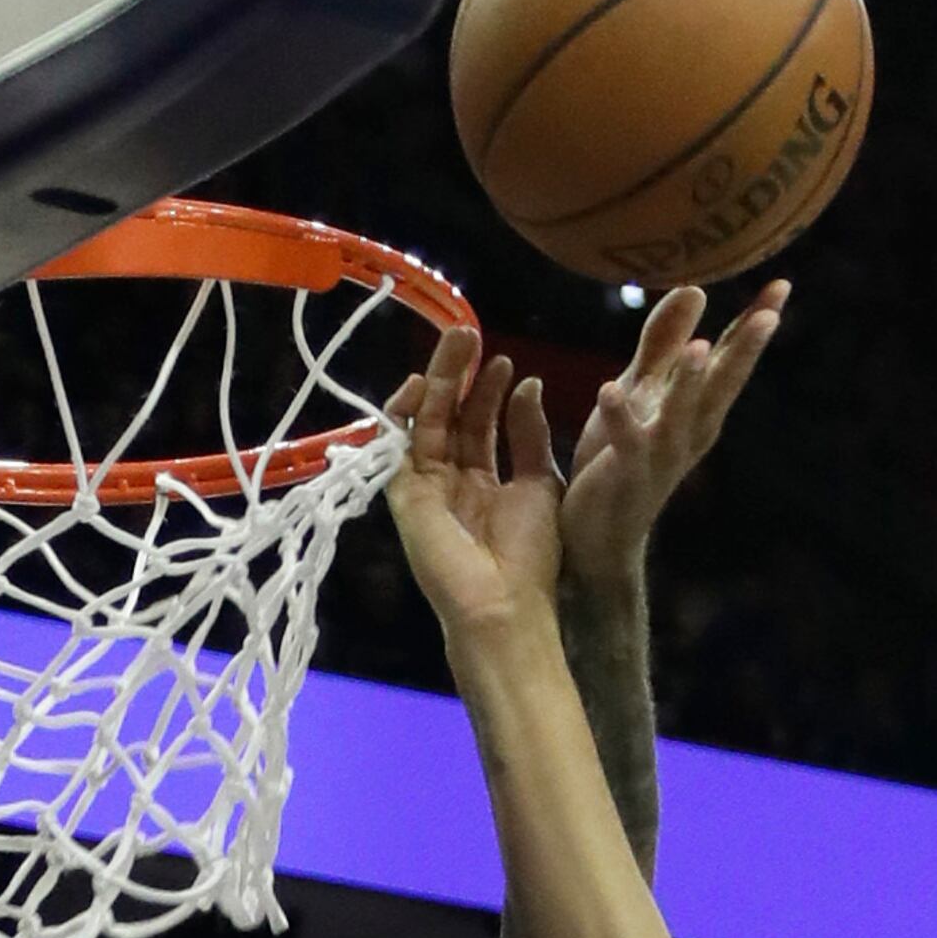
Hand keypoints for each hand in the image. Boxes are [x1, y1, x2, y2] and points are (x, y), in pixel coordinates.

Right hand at [385, 330, 562, 643]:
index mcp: (483, 483)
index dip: (487, 391)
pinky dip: (403, 412)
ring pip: (424, 421)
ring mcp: (425, 487)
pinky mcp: (404, 494)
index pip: (478, 424)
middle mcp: (451, 481)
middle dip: (458, 374)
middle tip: (468, 334)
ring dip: (437, 380)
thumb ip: (531, 436)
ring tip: (456, 342)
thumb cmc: (531, 556)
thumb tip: (529, 385)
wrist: (505, 603)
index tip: (503, 362)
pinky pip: (395, 445)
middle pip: (448, 415)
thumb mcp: (540, 483)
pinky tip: (420, 384)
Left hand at [556, 278, 786, 590]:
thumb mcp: (643, 392)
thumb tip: (695, 289)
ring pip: (681, 416)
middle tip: (771, 313)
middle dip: (745, 351)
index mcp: (697, 411)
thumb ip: (663, 344)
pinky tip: (609, 389)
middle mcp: (689, 433)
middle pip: (722, 386)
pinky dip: (618, 419)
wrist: (598, 539)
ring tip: (701, 348)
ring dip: (691, 384)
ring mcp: (661, 457)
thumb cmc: (620, 460)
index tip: (782, 283)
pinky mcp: (626, 477)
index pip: (730, 360)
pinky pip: (625, 444)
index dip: (754, 324)